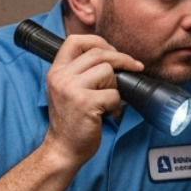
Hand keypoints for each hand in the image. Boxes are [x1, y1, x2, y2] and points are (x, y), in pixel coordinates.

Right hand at [43, 34, 142, 164]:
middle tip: (134, 68)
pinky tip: (110, 115)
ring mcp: (71, 89)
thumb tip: (111, 57)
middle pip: (98, 52)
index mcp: (56, 71)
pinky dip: (117, 105)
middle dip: (121, 60)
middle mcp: (61, 77)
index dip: (99, 41)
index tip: (113, 51)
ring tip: (109, 102)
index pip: (75, 40)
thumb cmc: (70, 122)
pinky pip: (114, 94)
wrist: (63, 150)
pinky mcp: (85, 102)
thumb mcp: (66, 91)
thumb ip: (80, 72)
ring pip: (107, 71)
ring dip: (116, 87)